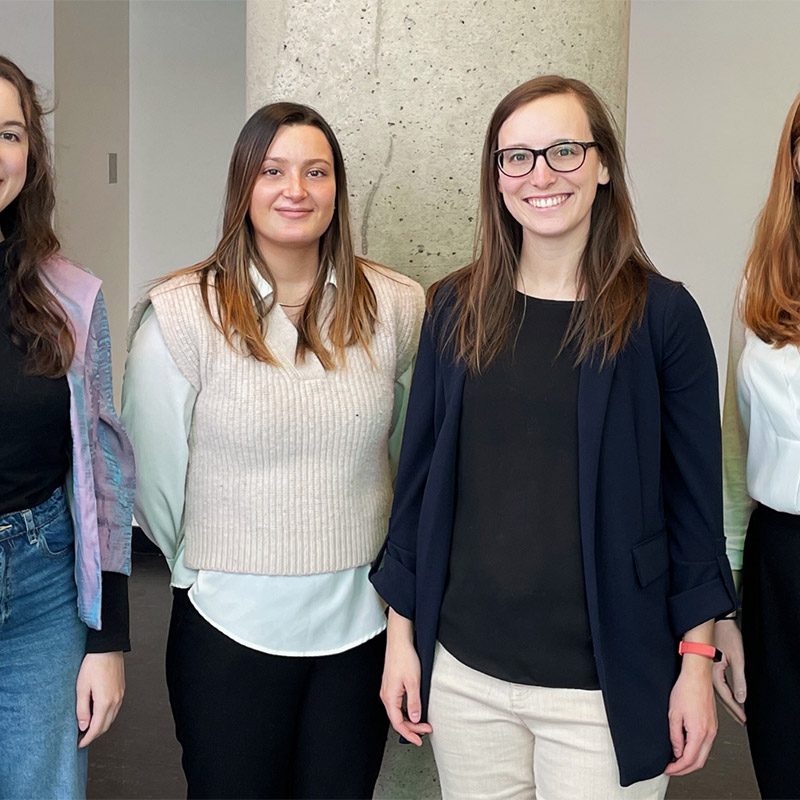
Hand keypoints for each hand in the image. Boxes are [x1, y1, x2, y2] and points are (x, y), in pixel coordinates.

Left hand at [76, 651, 125, 747]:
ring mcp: (121, 695)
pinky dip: (107, 716)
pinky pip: (115, 709)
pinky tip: (98, 714)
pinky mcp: (122, 690)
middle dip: (94, 735)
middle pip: (106, 726)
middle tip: (82, 738)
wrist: (107, 648)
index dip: (87, 739)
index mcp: (105, 702)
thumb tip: (83, 726)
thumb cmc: (93, 665)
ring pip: (112, 718)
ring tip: (88, 727)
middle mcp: (116, 701)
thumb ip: (82, 710)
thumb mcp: (82, 688)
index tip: (79, 744)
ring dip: (101, 726)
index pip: (96, 728)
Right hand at [380, 610, 431, 745]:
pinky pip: (398, 704)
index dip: (409, 734)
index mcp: (389, 697)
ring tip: (423, 722)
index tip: (419, 740)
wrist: (399, 641)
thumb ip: (414, 702)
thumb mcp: (413, 682)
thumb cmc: (404, 658)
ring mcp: (388, 690)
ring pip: (397, 712)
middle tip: (426, 730)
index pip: (398, 723)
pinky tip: (415, 710)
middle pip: (397, 719)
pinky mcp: (392, 685)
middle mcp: (386, 695)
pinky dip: (407, 710)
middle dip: (412, 727)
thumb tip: (414, 718)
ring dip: (410, 719)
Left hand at [664, 655, 716, 775]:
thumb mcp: (673, 714)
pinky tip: (686, 748)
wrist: (697, 675)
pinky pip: (706, 744)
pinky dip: (696, 751)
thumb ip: (675, 736)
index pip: (689, 759)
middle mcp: (709, 733)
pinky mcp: (712, 724)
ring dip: (691, 761)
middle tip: (671, 769)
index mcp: (699, 732)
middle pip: (699, 761)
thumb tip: (677, 752)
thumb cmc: (686, 689)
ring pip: (704, 754)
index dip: (677, 768)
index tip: (668, 769)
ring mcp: (713, 729)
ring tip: (676, 760)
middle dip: (685, 769)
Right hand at [712, 620, 745, 724]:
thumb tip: (741, 698)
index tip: (743, 719)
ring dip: (728, 702)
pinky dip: (724, 693)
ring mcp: (708, 670)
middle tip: (741, 720)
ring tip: (737, 712)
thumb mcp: (738, 658)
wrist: (718, 621)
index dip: (736, 709)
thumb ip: (739, 680)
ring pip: (718, 691)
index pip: (727, 696)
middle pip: (721, 696)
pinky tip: (729, 696)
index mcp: (713, 672)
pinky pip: (717, 684)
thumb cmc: (727, 636)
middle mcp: (708, 673)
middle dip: (732, 709)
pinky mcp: (709, 666)